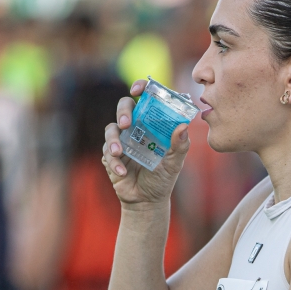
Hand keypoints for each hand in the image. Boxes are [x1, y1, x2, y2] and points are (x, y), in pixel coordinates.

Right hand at [102, 79, 192, 207]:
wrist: (147, 201)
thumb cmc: (163, 179)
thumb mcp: (175, 163)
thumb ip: (180, 145)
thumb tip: (183, 126)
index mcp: (152, 124)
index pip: (146, 99)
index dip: (140, 88)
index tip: (137, 89)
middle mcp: (136, 128)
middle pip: (124, 107)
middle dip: (122, 111)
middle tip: (126, 123)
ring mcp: (122, 141)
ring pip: (111, 129)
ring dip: (112, 139)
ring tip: (118, 152)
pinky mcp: (110, 156)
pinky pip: (107, 152)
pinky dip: (113, 162)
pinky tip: (122, 172)